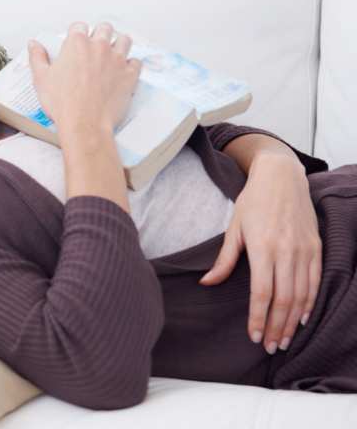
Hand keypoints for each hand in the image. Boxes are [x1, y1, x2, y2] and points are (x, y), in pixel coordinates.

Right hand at [27, 21, 141, 135]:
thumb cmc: (64, 104)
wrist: (84, 123)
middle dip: (100, 34)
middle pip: (104, 28)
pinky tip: (124, 70)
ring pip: (124, 40)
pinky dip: (131, 65)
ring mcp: (117, 60)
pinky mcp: (129, 75)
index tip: (75, 41)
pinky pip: (136, 62)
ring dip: (119, 44)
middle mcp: (99, 47)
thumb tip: (34, 46)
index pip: (79, 26)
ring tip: (113, 53)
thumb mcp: (41, 79)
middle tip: (95, 46)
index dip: (77, 33)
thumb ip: (37, 58)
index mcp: (77, 44)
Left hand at [198, 153, 320, 354]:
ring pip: (302, 295)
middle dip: (276, 327)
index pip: (262, 293)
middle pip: (284, 300)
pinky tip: (302, 318)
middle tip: (268, 347)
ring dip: (293, 322)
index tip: (253, 335)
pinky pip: (316, 282)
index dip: (258, 317)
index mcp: (263, 247)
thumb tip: (206, 283)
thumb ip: (224, 259)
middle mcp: (287, 251)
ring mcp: (304, 250)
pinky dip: (310, 303)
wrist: (282, 176)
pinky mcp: (316, 247)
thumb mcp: (234, 227)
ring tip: (283, 340)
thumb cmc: (253, 201)